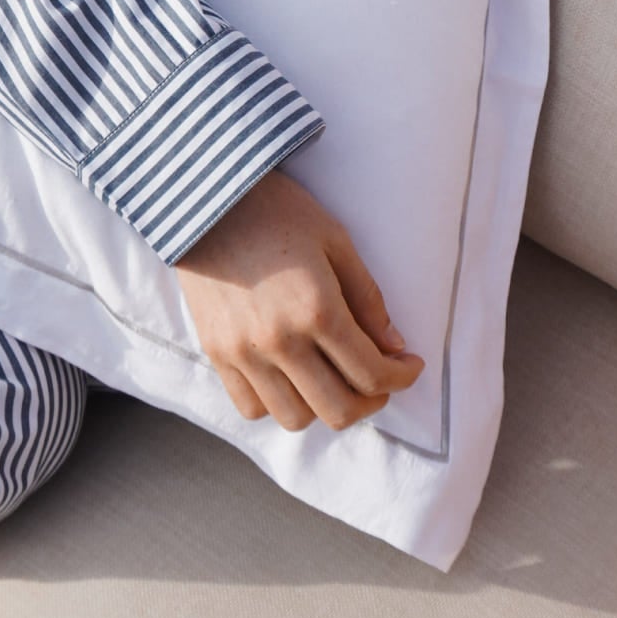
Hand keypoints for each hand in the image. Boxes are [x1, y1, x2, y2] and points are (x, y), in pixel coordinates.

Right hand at [176, 169, 423, 431]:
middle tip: (377, 381)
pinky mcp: (215, 353)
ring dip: (323, 406)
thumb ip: (367, 298)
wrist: (206, 199)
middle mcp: (280, 340)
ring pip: (295, 418)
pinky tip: (289, 378)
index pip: (371, 373)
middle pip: (338, 410)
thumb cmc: (277, 210)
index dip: (401, 377)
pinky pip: (251, 407)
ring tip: (332, 380)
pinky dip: (277, 403)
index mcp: (317, 309)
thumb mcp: (335, 240)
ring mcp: (243, 352)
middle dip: (370, 402)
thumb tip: (394, 346)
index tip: (409, 366)